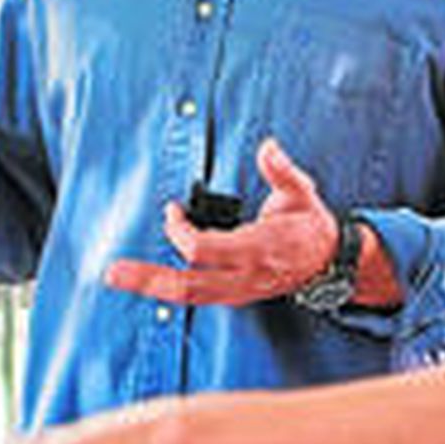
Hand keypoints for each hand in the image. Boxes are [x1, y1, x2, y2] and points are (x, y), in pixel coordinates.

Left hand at [106, 138, 338, 305]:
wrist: (330, 263)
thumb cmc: (310, 225)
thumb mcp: (303, 192)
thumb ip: (282, 171)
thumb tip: (267, 147)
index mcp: (260, 249)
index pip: (206, 250)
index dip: (181, 231)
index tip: (172, 210)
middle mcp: (246, 276)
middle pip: (189, 284)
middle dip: (149, 279)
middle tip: (114, 272)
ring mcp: (240, 290)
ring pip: (190, 296)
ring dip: (152, 286)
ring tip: (120, 277)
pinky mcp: (234, 294)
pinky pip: (197, 296)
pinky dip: (170, 288)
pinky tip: (150, 279)